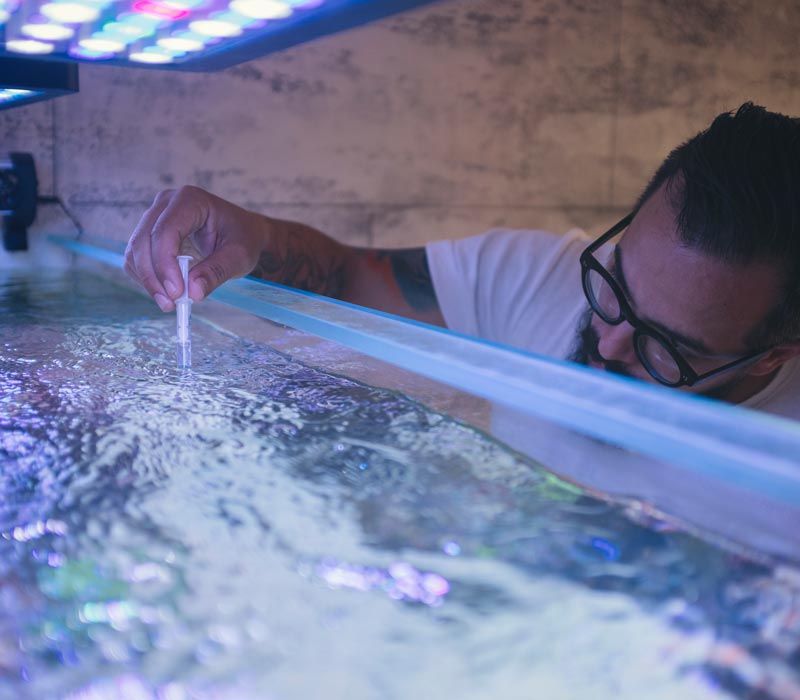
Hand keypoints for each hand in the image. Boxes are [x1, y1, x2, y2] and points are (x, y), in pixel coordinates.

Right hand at [124, 186, 267, 310]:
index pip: (166, 230)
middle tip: (170, 304)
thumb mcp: (239, 257)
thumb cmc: (243, 239)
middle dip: (154, 276)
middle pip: (144, 241)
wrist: (242, 233)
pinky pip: (136, 258)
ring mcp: (155, 216)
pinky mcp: (150, 233)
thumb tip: (192, 292)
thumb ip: (216, 272)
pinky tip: (165, 292)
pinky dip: (146, 278)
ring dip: (148, 280)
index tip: (176, 292)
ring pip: (136, 251)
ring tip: (170, 303)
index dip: (165, 263)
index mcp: (190, 200)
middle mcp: (166, 203)